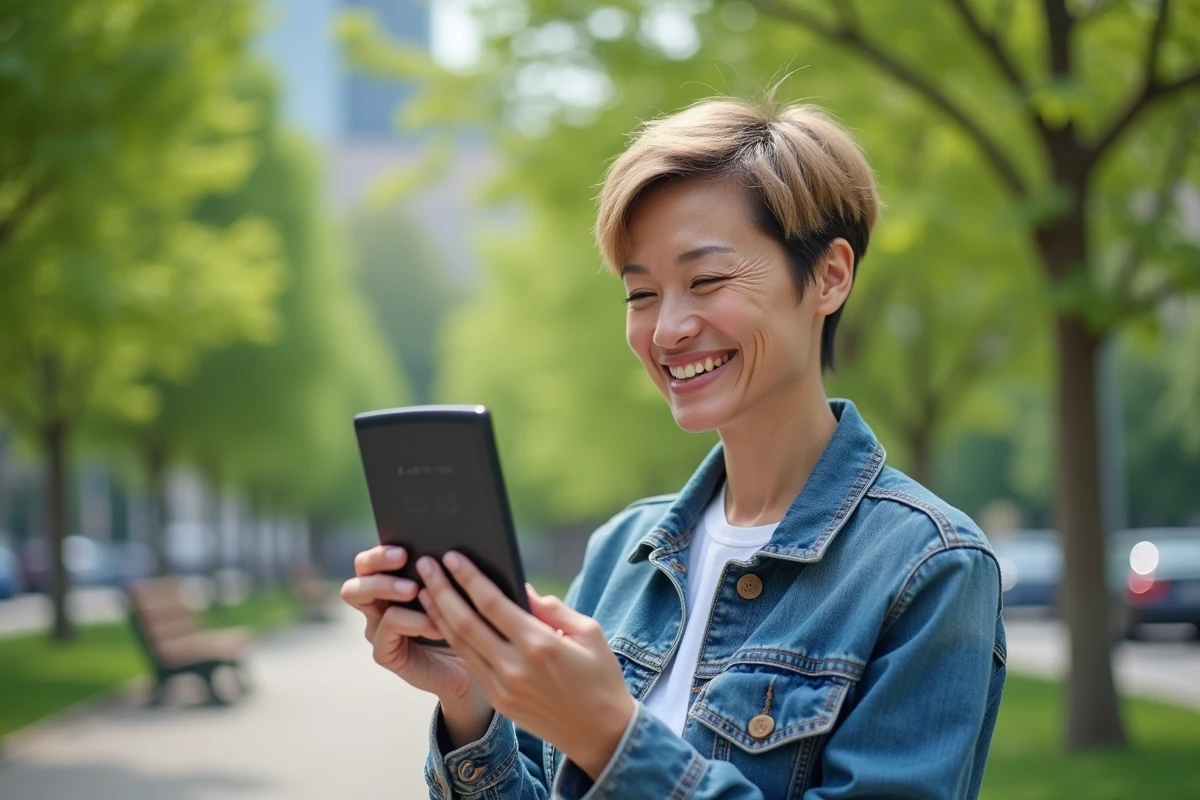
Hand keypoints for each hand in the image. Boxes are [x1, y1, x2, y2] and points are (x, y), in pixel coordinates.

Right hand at [340, 546, 488, 718]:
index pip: (372, 558)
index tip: (406, 547)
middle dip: (377, 560)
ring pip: (359, 595)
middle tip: (403, 559)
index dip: (381, 550)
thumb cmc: (472, 621)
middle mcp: (379, 602)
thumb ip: (452, 569)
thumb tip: (454, 545)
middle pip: (358, 571)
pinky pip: (386, 628)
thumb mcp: (462, 590)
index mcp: (393, 581)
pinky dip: (411, 622)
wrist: (477, 667)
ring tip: (415, 589)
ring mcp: (378, 627)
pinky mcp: (385, 651)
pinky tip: (436, 625)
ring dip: (386, 586)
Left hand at [416, 552, 636, 780]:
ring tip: (424, 589)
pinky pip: (469, 663)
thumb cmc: (599, 676)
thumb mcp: (588, 632)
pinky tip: (442, 622)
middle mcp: (515, 667)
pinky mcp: (499, 700)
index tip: (453, 557)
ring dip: (438, 614)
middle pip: (465, 621)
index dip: (469, 578)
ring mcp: (503, 686)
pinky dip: (451, 640)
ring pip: (460, 644)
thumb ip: (551, 608)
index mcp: (539, 644)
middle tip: (425, 565)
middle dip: (442, 589)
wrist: (600, 732)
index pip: (492, 603)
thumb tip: (520, 586)